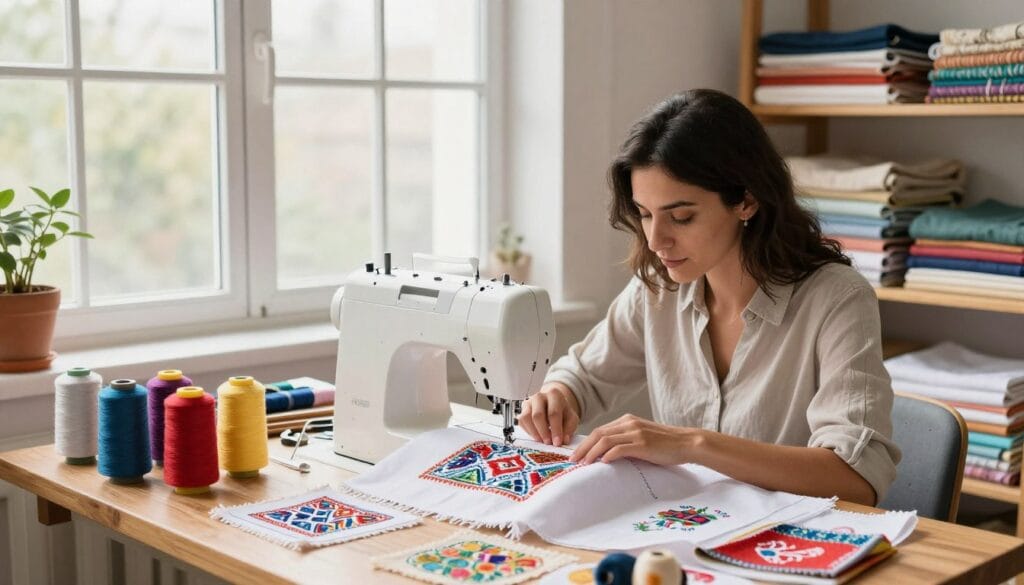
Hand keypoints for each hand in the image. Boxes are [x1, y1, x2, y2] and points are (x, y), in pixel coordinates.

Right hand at [517, 383, 579, 446]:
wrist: (553, 404)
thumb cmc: (562, 412)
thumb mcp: (571, 418)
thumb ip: (569, 429)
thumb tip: (563, 440)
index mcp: (554, 395)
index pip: (554, 413)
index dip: (555, 430)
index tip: (557, 443)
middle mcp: (539, 396)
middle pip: (538, 415)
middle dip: (543, 432)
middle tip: (548, 443)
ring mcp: (529, 402)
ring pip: (526, 418)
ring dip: (534, 432)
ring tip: (542, 441)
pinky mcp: (522, 409)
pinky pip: (521, 422)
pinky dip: (528, 431)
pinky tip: (537, 436)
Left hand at [570, 414, 703, 465]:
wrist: (686, 443)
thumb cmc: (665, 444)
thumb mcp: (642, 437)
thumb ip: (626, 441)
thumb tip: (607, 455)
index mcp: (627, 421)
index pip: (600, 430)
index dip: (586, 442)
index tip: (576, 454)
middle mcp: (629, 424)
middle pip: (598, 433)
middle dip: (583, 447)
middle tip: (573, 460)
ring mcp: (636, 433)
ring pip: (605, 440)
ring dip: (591, 452)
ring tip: (583, 464)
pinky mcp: (642, 443)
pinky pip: (619, 448)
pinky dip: (608, 455)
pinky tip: (602, 463)